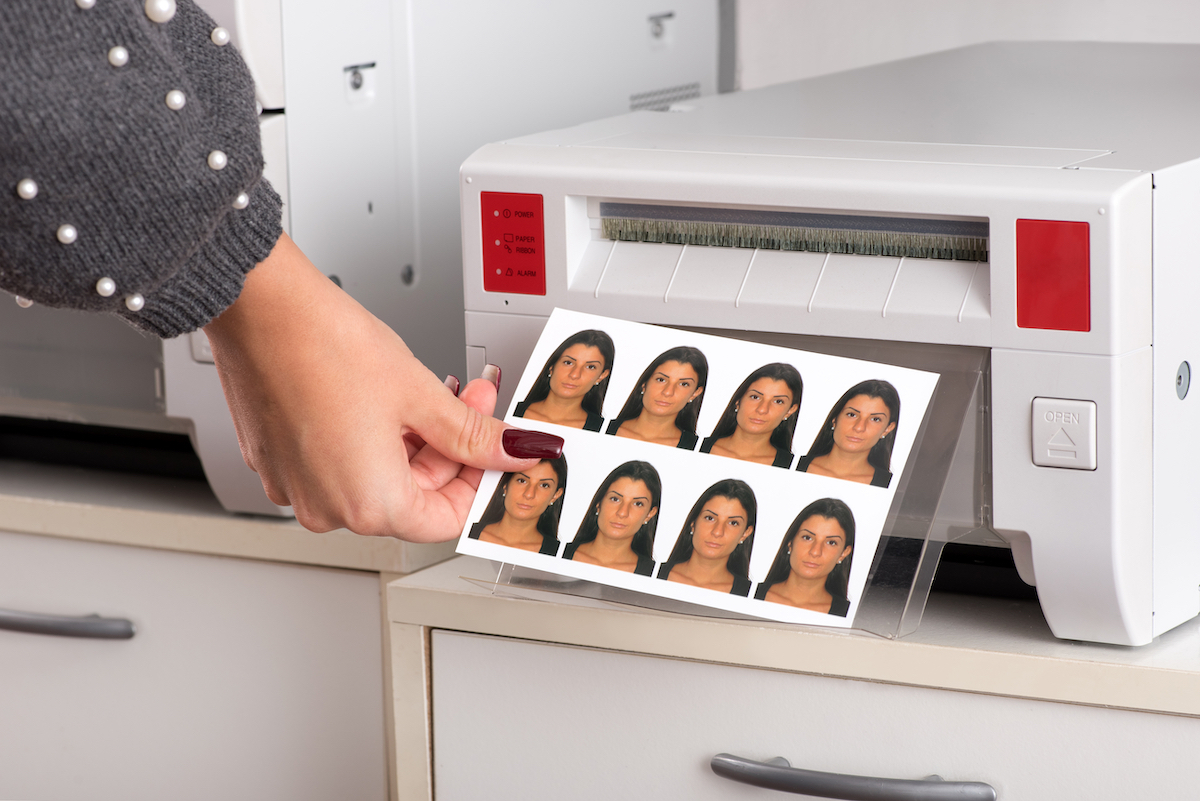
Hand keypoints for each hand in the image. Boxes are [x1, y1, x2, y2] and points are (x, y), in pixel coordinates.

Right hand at [203, 233, 561, 540]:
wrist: (259, 305)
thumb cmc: (323, 345)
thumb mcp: (421, 393)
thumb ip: (474, 434)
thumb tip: (515, 452)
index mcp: (365, 503)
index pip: (444, 519)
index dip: (478, 481)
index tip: (494, 452)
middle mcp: (325, 506)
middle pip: (412, 496)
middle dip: (450, 448)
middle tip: (471, 401)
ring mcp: (296, 485)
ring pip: (377, 477)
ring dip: (414, 439)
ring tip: (432, 392)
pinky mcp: (279, 461)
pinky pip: (340, 462)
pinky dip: (372, 436)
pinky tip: (388, 398)